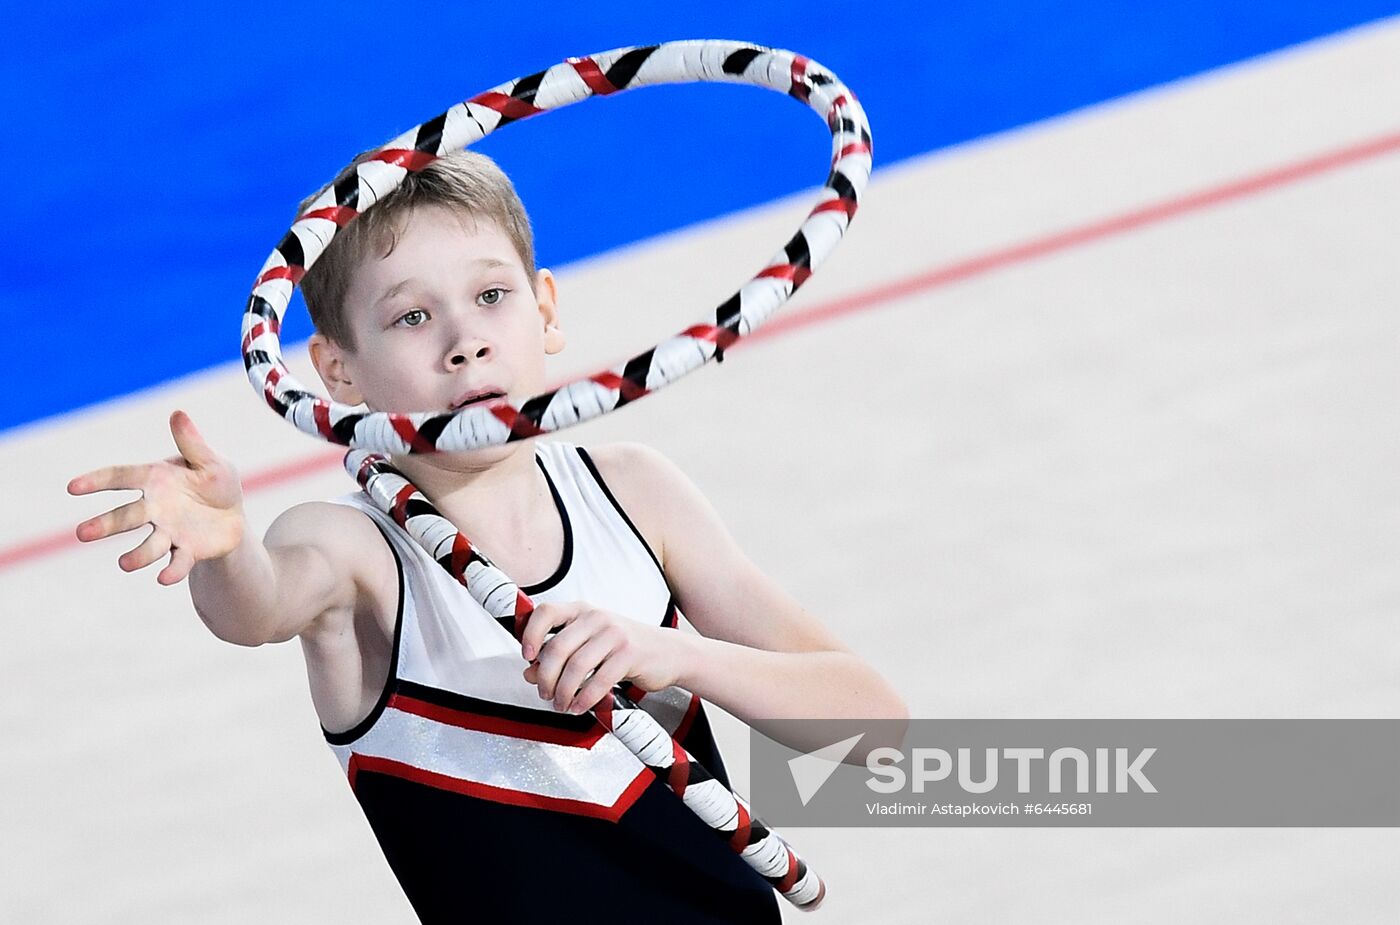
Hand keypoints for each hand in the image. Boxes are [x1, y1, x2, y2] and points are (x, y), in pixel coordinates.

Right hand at [68, 410, 245, 585]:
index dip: (97, 481)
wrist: (232, 517)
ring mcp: (169, 532)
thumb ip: (192, 443)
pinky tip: (164, 578)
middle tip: (81, 534)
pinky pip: (178, 562)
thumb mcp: (210, 461)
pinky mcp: (186, 551)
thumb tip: (178, 414)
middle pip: (126, 517)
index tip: (73, 487)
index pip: (121, 477)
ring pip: (149, 545)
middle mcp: (155, 508)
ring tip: (124, 565)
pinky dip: (171, 571)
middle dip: (105, 525)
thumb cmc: (215, 483)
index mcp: (156, 479)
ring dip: (137, 555)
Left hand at [520, 602, 688, 713]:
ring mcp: (614, 634)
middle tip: (545, 693)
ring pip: (575, 667)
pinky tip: (579, 706)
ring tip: (562, 704)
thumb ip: (560, 656)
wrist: (669, 652)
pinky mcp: (629, 654)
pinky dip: (584, 698)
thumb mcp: (590, 646)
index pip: (546, 612)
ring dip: (563, 692)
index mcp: (582, 611)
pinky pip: (598, 680)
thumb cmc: (626, 648)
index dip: (530, 635)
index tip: (527, 657)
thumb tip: (531, 673)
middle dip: (546, 677)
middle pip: (557, 647)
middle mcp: (597, 618)